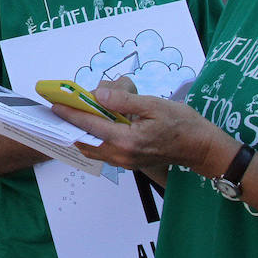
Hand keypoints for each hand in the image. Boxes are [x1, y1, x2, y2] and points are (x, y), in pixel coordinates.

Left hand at [52, 82, 225, 174]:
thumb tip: (98, 94)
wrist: (201, 148)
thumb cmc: (182, 124)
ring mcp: (125, 162)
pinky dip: (95, 138)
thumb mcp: (153, 105)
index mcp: (126, 140)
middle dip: (73, 124)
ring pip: (93, 148)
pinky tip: (97, 124)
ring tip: (77, 114)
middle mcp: (122, 155)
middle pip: (86, 140)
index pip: (90, 125)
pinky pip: (104, 152)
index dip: (71, 114)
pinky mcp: (129, 163)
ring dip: (83, 132)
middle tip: (63, 108)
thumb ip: (123, 100)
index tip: (56, 105)